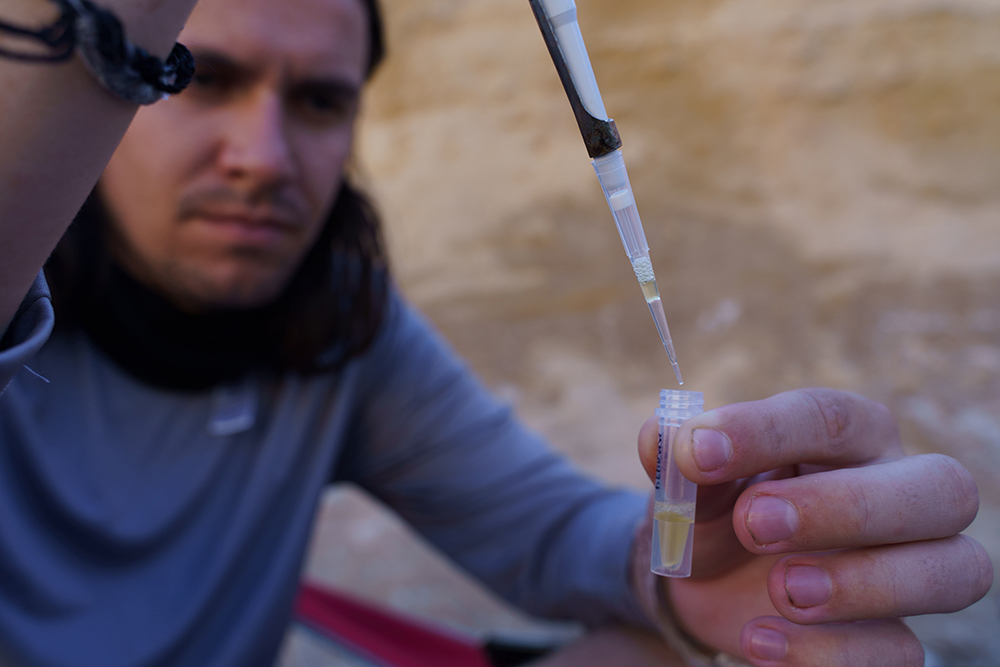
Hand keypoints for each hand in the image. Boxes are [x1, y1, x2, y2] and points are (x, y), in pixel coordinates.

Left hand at [636, 388, 992, 665]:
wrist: (710, 579)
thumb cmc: (717, 508)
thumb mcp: (690, 481)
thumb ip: (678, 459)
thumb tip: (659, 437)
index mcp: (849, 436)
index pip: (833, 416)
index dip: (767, 431)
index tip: (697, 453)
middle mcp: (899, 491)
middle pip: (939, 486)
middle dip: (845, 506)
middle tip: (755, 523)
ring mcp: (909, 568)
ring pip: (954, 570)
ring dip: (864, 582)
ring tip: (783, 589)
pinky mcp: (891, 636)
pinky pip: (901, 651)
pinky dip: (830, 653)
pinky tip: (759, 641)